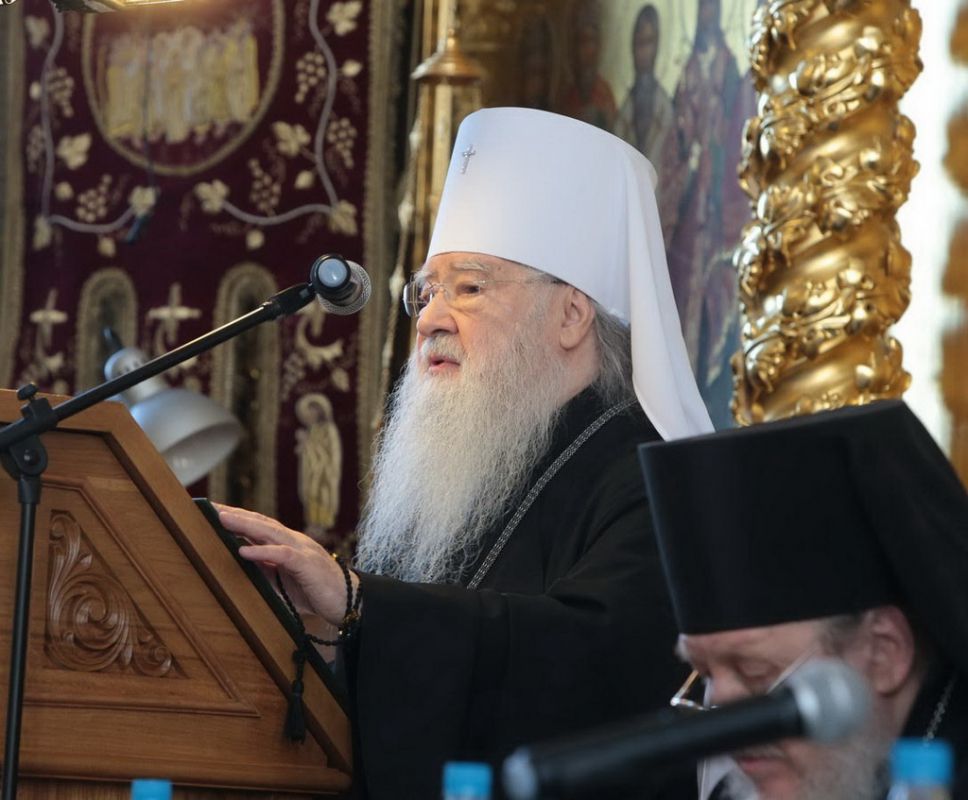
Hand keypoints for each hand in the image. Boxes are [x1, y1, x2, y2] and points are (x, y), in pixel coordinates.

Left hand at [214, 503, 358, 626]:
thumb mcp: (283, 582)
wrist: (349, 601)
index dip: (238, 518)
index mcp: (287, 544)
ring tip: (221, 519)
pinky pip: (282, 555)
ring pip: (269, 532)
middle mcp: (293, 541)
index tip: (214, 512)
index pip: (259, 526)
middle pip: (261, 523)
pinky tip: (244, 550)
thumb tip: (238, 567)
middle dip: (235, 514)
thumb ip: (264, 572)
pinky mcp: (307, 564)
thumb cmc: (316, 592)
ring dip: (244, 524)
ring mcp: (301, 550)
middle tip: (209, 507)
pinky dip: (262, 551)